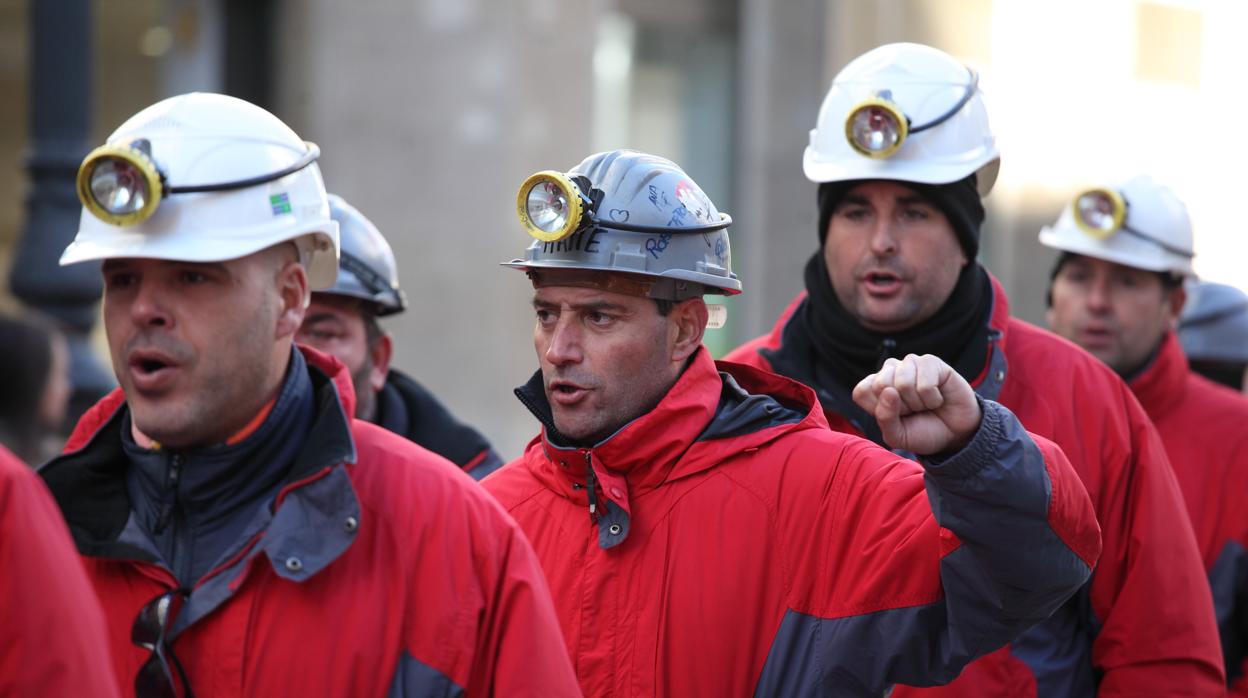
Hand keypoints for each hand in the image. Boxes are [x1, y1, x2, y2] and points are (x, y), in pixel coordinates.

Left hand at [852, 354, 981, 455]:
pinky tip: (938, 398)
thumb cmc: (922, 431)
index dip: (880, 410)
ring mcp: (910, 364)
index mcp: (875, 386)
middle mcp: (890, 371)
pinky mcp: (931, 362)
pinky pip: (925, 383)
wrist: (955, 434)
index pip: (862, 392)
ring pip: (903, 383)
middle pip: (881, 385)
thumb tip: (888, 391)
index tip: (895, 417)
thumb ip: (885, 418)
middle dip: (901, 407)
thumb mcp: (897, 435)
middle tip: (913, 411)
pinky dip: (933, 398)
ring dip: (918, 403)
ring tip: (925, 404)